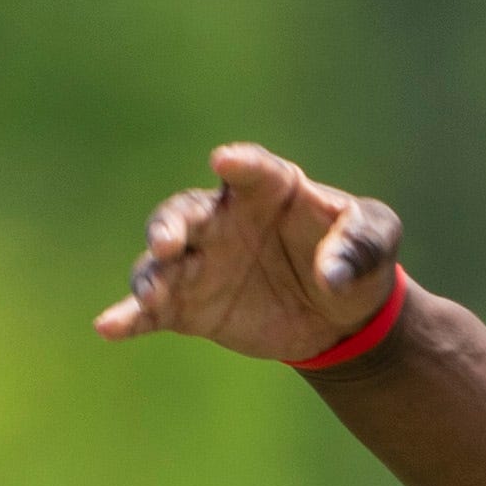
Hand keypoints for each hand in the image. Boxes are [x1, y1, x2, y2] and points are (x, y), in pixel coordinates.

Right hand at [95, 143, 402, 363]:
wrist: (341, 317)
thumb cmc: (357, 259)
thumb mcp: (376, 240)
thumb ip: (361, 244)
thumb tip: (332, 274)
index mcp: (270, 188)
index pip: (252, 170)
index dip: (240, 163)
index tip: (224, 159)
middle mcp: (225, 219)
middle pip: (186, 212)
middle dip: (171, 225)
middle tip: (167, 243)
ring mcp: (202, 262)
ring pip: (161, 262)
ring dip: (150, 274)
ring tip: (148, 294)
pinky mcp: (190, 305)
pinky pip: (153, 309)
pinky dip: (129, 316)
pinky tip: (109, 326)